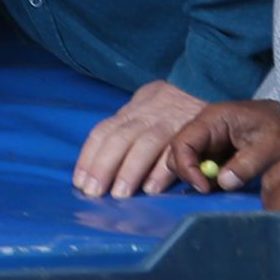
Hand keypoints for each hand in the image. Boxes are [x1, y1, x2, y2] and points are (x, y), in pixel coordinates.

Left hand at [75, 79, 201, 197]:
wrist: (200, 85)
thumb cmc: (165, 101)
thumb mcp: (140, 105)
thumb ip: (124, 124)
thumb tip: (100, 149)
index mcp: (129, 113)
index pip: (101, 134)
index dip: (88, 157)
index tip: (79, 180)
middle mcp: (143, 118)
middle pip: (118, 141)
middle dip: (102, 168)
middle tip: (93, 193)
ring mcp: (166, 125)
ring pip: (143, 146)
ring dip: (129, 172)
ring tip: (119, 195)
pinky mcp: (189, 133)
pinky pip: (175, 152)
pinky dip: (162, 171)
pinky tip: (152, 189)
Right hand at [163, 97, 279, 195]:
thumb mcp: (270, 147)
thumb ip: (247, 164)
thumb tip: (223, 183)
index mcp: (212, 120)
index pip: (182, 142)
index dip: (186, 167)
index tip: (203, 187)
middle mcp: (203, 128)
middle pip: (178, 152)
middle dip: (188, 173)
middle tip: (208, 190)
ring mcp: (207, 138)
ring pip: (186, 159)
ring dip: (197, 176)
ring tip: (216, 187)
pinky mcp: (213, 148)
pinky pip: (200, 164)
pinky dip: (205, 176)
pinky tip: (220, 182)